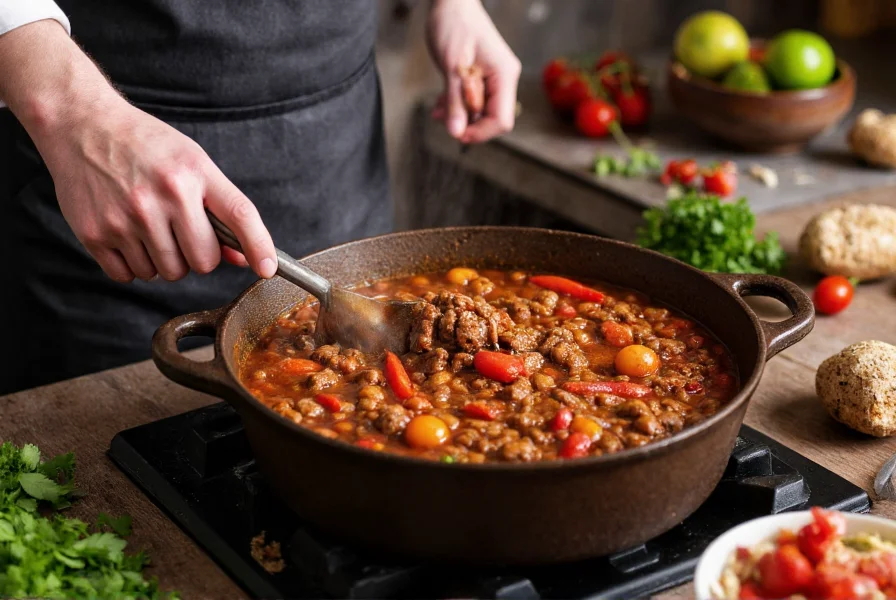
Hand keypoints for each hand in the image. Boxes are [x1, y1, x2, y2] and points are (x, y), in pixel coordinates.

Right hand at [0, 20, 276, 282]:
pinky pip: (130, 276)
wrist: (81, 124)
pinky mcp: (96, 233)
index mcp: (193, 172)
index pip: (240, 215)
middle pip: (202, 261)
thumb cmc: (144, 145)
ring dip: (165, 261)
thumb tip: (240, 256)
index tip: (267, 268)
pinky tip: (128, 236)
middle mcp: (163, 195)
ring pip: (167, 273)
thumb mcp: (191, 162)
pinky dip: (134, 266)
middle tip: (183, 234)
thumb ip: (219, 207)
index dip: (259, 247)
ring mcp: (127, 216)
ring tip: (151, 228)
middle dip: (198, 256)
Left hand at [426, 0, 520, 143]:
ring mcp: (494, 78)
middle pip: (493, 118)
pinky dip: (458, 106)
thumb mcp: (451, 68)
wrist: (451, 3)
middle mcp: (504, 78)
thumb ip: (456, 102)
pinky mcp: (482, 77)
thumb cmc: (454, 26)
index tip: (457, 135)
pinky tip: (442, 105)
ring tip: (439, 112)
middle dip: (469, 124)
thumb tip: (457, 132)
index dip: (480, 132)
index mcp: (504, 76)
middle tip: (445, 120)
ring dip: (460, 116)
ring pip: (482, 111)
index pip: (502, 120)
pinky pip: (474, 100)